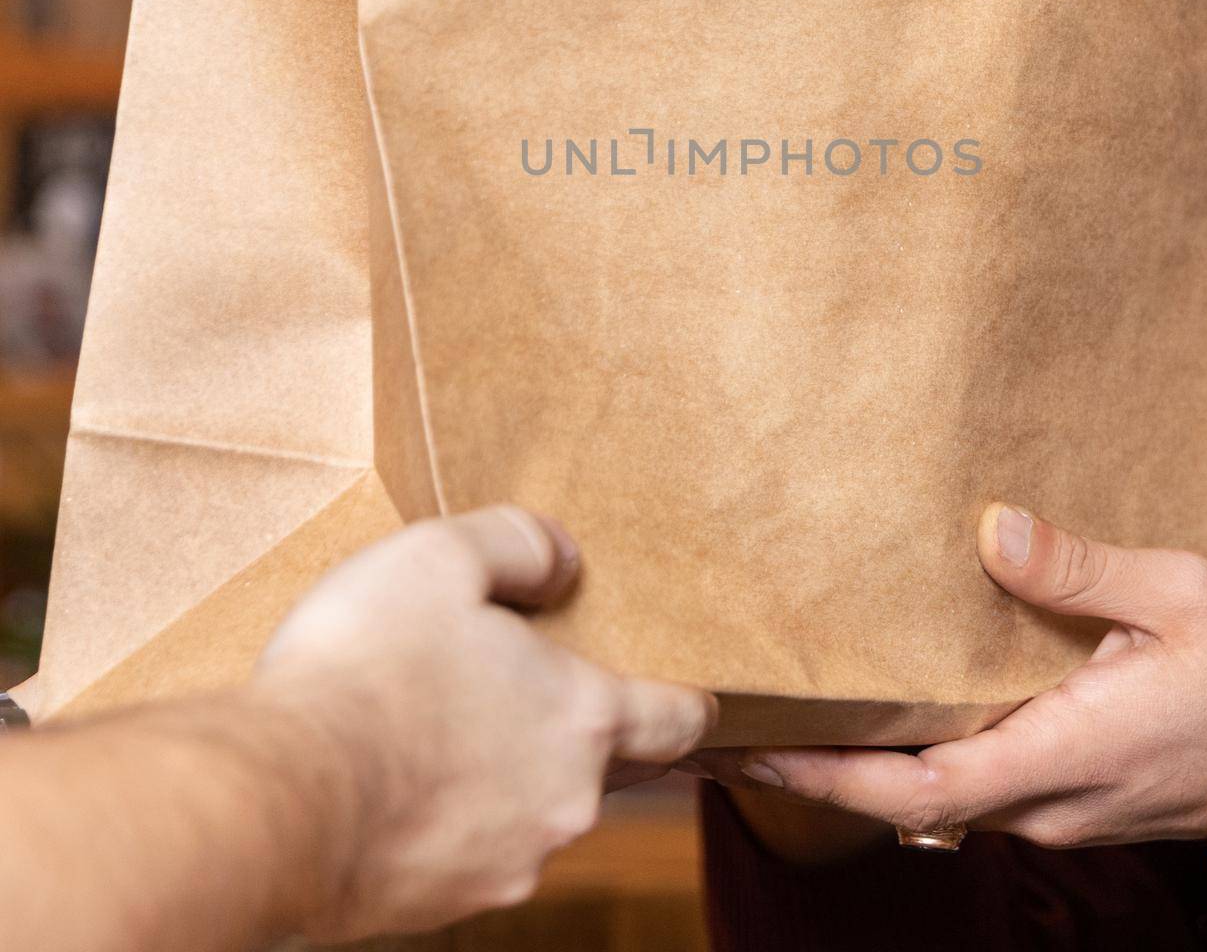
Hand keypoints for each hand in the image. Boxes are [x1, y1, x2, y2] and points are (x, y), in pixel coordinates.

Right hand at [252, 506, 714, 939]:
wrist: (273, 802)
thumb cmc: (364, 669)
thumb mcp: (441, 556)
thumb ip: (518, 545)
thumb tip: (561, 561)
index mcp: (585, 719)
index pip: (677, 719)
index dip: (685, 702)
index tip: (689, 696)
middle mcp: (565, 804)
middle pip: (600, 762)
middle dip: (568, 725)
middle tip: (512, 684)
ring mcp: (506, 865)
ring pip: (531, 808)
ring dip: (503, 772)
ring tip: (435, 725)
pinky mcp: (443, 905)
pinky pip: (468, 849)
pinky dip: (449, 817)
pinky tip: (396, 779)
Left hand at [715, 505, 1206, 847]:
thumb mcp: (1184, 594)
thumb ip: (1083, 569)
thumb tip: (996, 530)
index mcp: (1066, 750)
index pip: (919, 784)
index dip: (826, 774)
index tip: (750, 749)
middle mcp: (1045, 794)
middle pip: (900, 797)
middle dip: (807, 768)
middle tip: (720, 726)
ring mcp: (1052, 799)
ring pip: (928, 791)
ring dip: (849, 760)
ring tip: (773, 708)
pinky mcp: (1063, 785)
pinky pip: (964, 776)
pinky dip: (900, 752)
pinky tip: (868, 705)